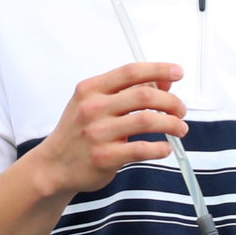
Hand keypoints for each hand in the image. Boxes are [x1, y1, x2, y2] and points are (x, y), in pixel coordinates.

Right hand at [27, 62, 184, 196]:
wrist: (54, 165)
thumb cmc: (79, 131)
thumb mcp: (93, 103)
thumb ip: (125, 91)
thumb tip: (163, 83)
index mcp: (91, 89)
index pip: (130, 72)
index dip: (158, 70)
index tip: (177, 72)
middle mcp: (93, 108)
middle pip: (144, 96)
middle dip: (171, 102)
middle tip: (181, 110)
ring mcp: (98, 133)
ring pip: (147, 121)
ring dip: (171, 124)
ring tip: (180, 129)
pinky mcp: (104, 157)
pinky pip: (142, 150)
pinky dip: (160, 148)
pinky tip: (164, 148)